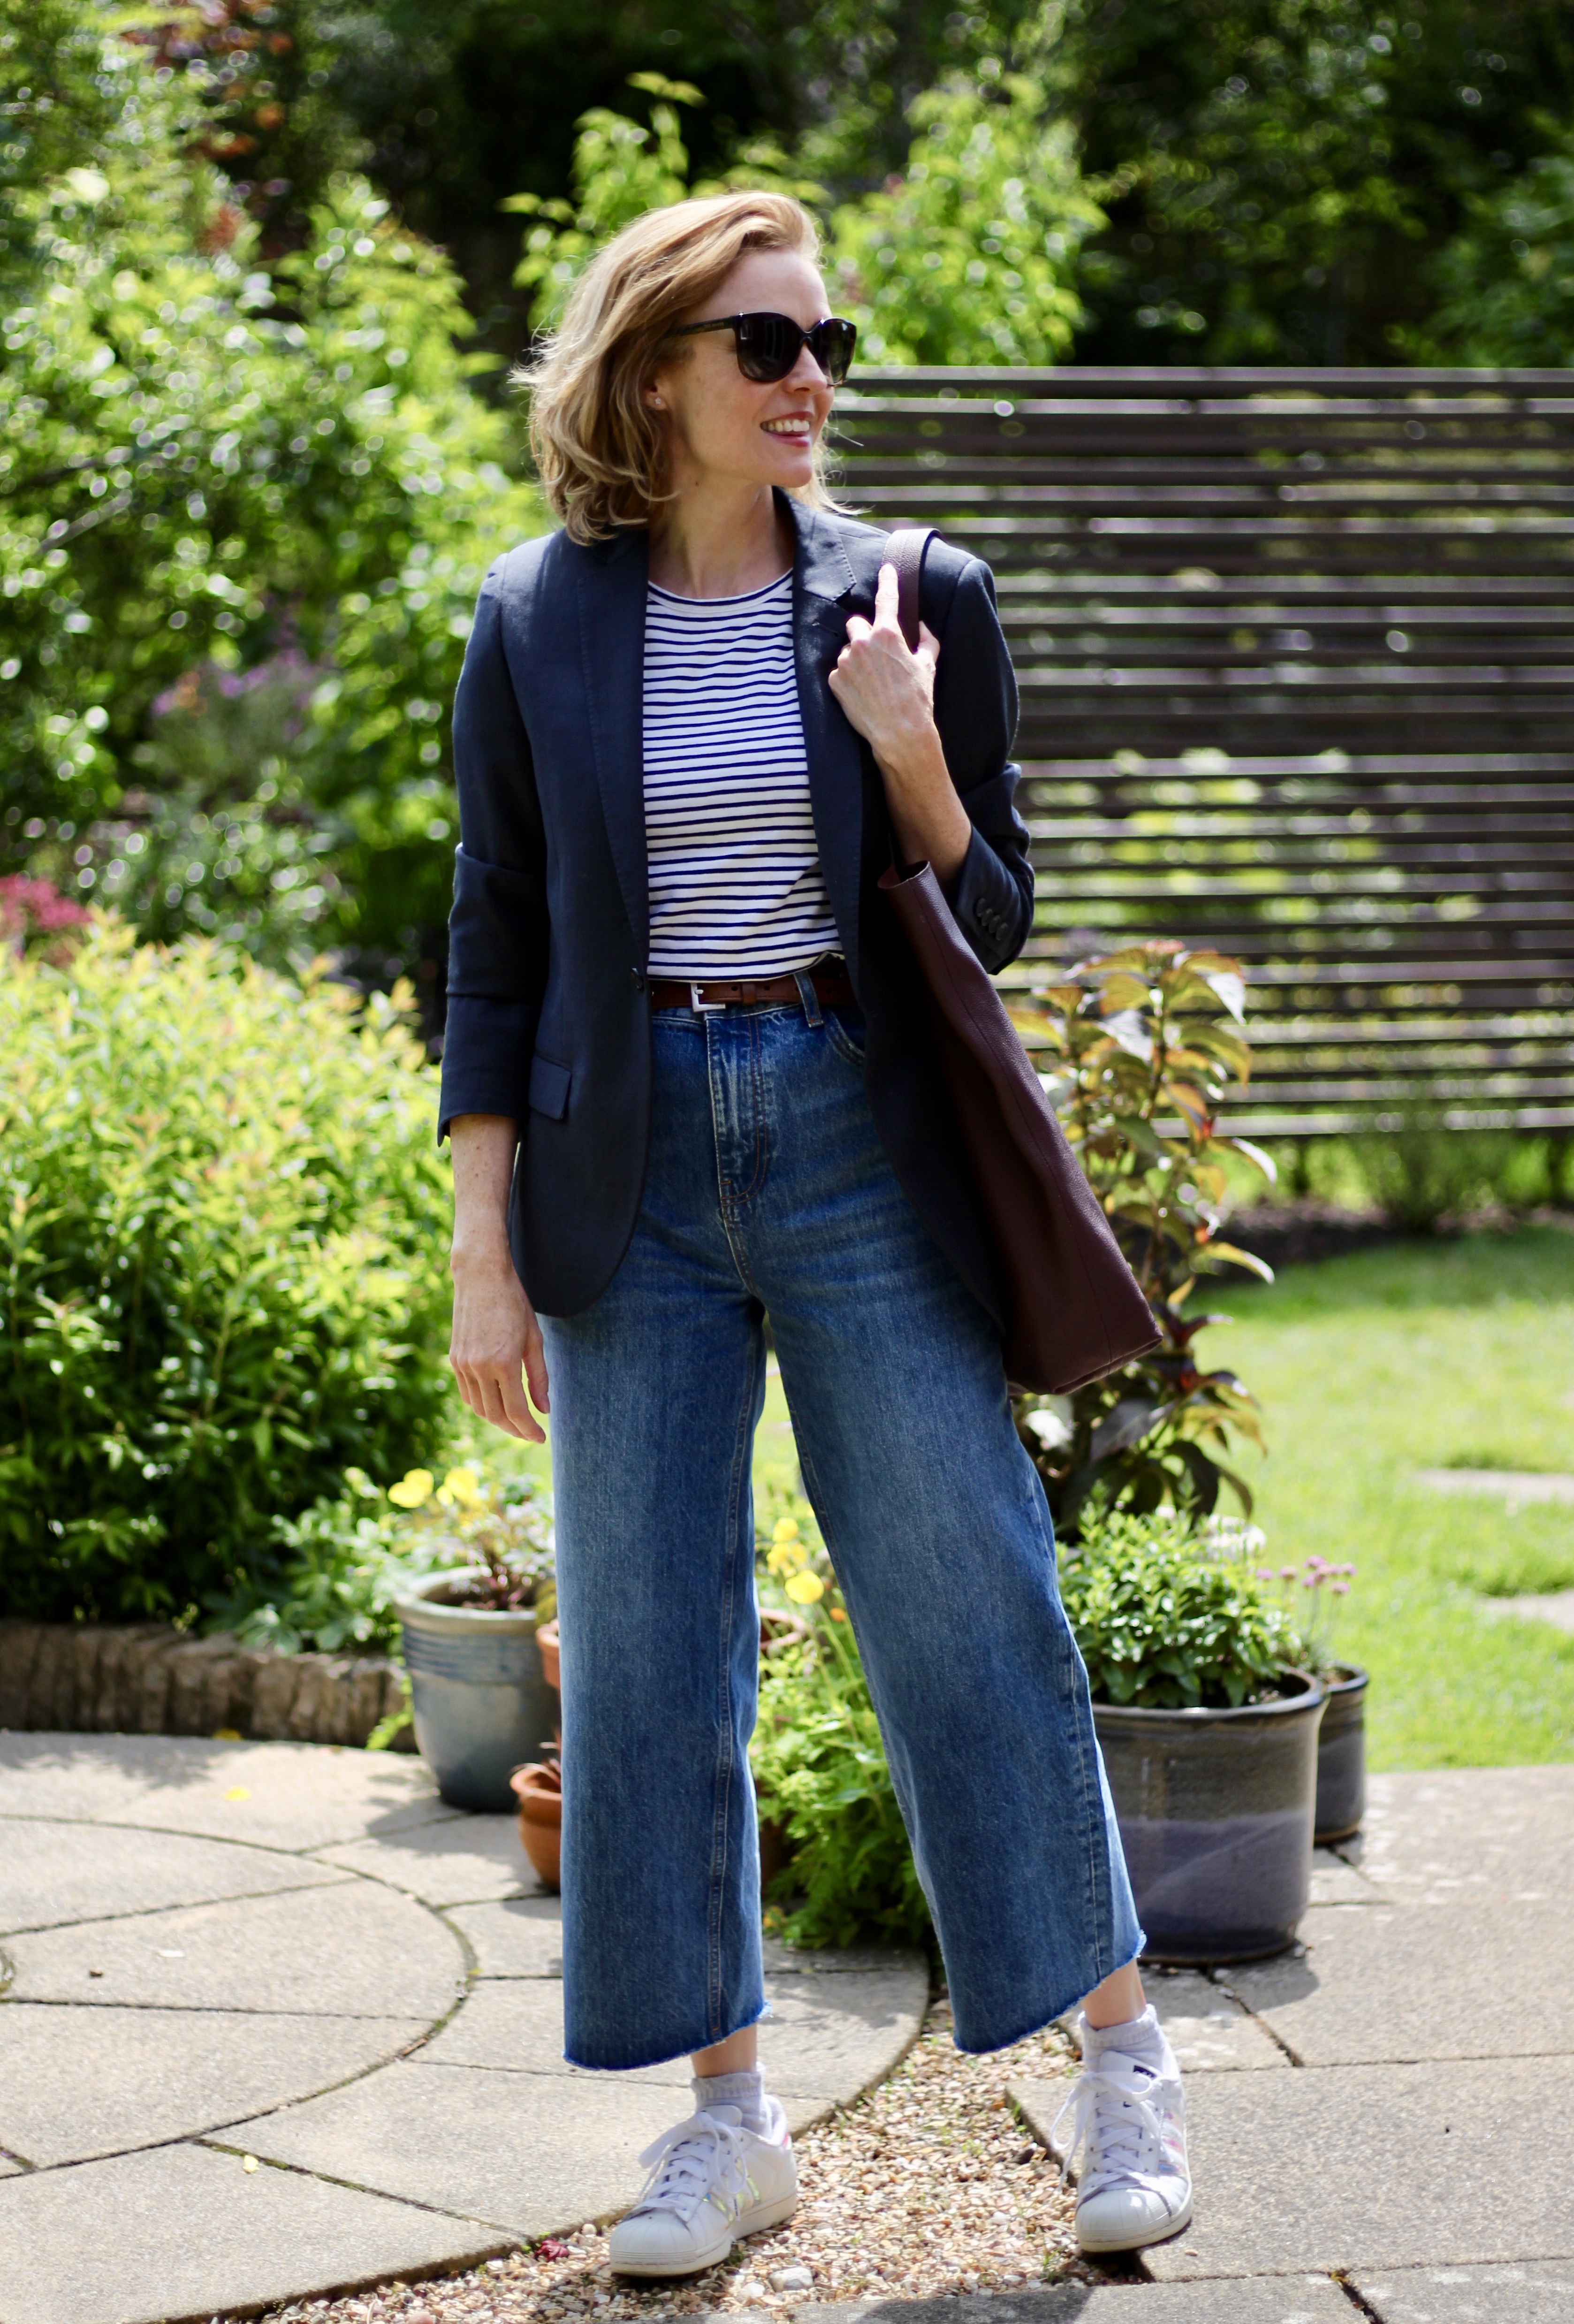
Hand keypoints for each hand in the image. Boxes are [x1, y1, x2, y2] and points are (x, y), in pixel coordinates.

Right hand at [449, 1244, 549, 1442]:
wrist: (480, 1276)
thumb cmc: (514, 1304)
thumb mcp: (534, 1339)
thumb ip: (539, 1377)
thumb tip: (544, 1409)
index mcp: (504, 1362)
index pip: (516, 1411)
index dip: (529, 1429)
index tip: (541, 1437)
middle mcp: (479, 1367)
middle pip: (496, 1415)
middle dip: (515, 1429)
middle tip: (530, 1433)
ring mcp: (463, 1364)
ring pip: (479, 1408)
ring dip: (498, 1421)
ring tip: (515, 1422)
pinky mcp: (455, 1359)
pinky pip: (467, 1394)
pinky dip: (482, 1406)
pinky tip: (496, 1405)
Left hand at [829, 561, 970, 884]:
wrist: (900, 733)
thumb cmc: (918, 700)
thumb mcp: (929, 666)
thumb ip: (927, 640)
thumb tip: (923, 627)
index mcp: (889, 633)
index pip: (886, 598)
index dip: (887, 580)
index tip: (886, 569)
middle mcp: (863, 642)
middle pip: (856, 624)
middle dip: (864, 635)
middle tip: (877, 656)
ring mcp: (846, 661)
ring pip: (847, 650)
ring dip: (856, 660)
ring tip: (872, 685)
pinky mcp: (834, 680)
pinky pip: (838, 672)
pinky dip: (847, 680)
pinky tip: (862, 695)